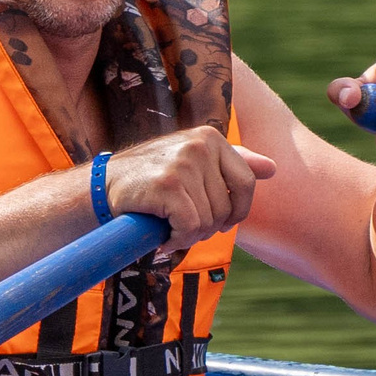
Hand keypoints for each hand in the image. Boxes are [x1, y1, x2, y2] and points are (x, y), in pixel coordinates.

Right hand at [104, 125, 278, 248]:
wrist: (102, 188)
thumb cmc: (151, 181)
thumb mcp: (194, 164)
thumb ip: (233, 163)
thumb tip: (272, 168)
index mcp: (210, 137)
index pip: (245, 183)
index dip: (236, 211)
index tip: (218, 221)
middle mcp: (199, 144)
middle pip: (226, 207)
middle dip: (206, 227)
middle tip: (180, 224)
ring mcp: (182, 163)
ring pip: (208, 220)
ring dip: (188, 235)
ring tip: (167, 226)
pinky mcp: (167, 185)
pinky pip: (190, 227)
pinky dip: (176, 239)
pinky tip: (161, 233)